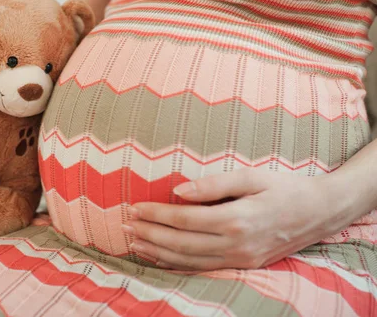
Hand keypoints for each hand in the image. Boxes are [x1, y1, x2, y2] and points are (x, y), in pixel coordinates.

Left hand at [122, 168, 352, 270]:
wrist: (320, 212)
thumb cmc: (284, 188)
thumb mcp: (252, 176)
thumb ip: (214, 183)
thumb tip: (179, 190)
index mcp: (237, 218)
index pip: (184, 219)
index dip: (156, 214)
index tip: (134, 207)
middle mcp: (237, 244)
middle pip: (181, 243)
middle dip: (150, 234)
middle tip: (125, 226)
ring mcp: (241, 259)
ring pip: (189, 260)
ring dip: (158, 252)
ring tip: (135, 243)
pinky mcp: (244, 265)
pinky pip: (204, 269)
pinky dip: (178, 265)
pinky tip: (160, 259)